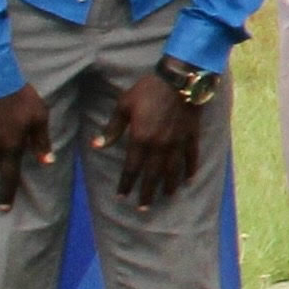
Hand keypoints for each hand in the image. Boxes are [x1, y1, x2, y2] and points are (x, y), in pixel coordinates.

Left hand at [100, 70, 206, 207]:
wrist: (180, 80)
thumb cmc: (148, 90)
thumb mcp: (124, 105)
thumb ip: (113, 128)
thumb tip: (97, 145)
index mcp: (141, 139)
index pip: (132, 168)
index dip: (126, 183)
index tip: (121, 196)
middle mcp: (160, 146)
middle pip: (152, 175)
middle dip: (147, 193)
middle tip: (143, 208)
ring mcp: (177, 143)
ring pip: (172, 171)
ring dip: (168, 186)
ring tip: (165, 197)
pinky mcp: (191, 137)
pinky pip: (191, 158)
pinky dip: (190, 170)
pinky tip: (188, 180)